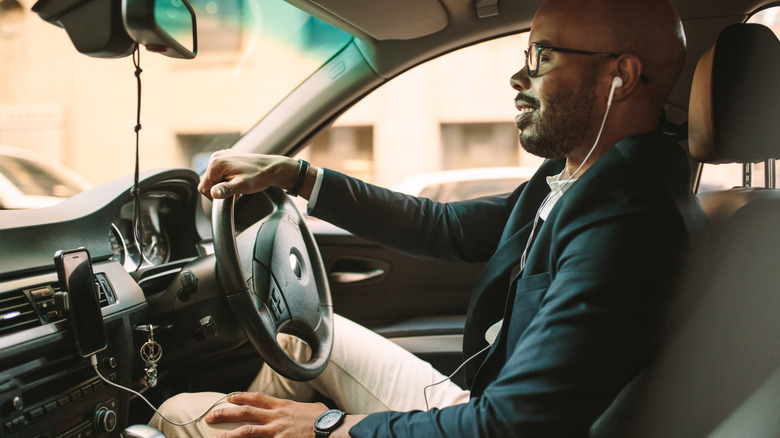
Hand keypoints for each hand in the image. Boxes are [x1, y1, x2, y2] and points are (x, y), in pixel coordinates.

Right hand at [198, 150, 300, 199]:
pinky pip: (220, 172)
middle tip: (236, 190)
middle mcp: (216, 157)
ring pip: (214, 178)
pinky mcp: (227, 156)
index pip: (204, 188)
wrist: (272, 168)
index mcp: (216, 163)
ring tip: (238, 184)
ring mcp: (221, 155)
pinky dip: (227, 178)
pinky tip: (238, 179)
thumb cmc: (259, 177)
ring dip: (224, 184)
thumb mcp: (242, 186)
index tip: (230, 195)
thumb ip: (226, 190)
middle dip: (221, 189)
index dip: (216, 196)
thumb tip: (213, 193)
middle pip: (208, 182)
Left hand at [205, 392, 326, 437]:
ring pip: (247, 431)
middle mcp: (276, 416)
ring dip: (229, 435)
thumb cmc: (324, 419)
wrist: (331, 428)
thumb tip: (300, 409)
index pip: (257, 398)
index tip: (229, 398)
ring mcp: (276, 430)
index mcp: (283, 406)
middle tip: (210, 416)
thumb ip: (299, 408)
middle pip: (246, 413)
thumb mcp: (310, 408)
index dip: (241, 397)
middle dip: (226, 414)